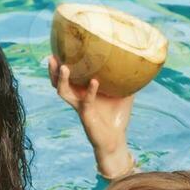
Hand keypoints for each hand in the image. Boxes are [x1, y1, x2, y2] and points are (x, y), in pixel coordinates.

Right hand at [47, 55, 135, 177]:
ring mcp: (80, 106)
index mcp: (83, 91)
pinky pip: (86, 101)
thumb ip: (127, 79)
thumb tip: (138, 61)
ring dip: (62, 80)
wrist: (116, 140)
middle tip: (52, 57)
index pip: (68, 76)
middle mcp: (78, 98)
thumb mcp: (124, 94)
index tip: (59, 49)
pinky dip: (90, 91)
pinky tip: (95, 82)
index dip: (61, 64)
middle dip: (53, 71)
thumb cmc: (117, 117)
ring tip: (64, 67)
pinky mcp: (86, 115)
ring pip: (63, 92)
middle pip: (58, 83)